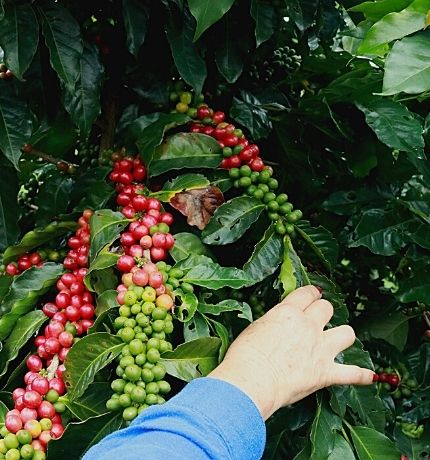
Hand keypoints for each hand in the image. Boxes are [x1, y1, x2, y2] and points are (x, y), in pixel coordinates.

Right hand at [209, 285, 373, 419]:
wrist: (251, 379)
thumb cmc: (244, 356)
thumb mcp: (255, 329)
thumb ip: (273, 324)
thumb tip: (276, 328)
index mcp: (288, 313)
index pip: (307, 294)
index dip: (312, 294)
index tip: (313, 295)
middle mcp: (308, 326)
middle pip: (327, 308)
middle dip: (323, 312)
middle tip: (318, 319)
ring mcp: (320, 349)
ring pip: (347, 333)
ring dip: (342, 336)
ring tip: (336, 341)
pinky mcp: (326, 373)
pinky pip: (352, 373)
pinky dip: (361, 375)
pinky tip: (369, 376)